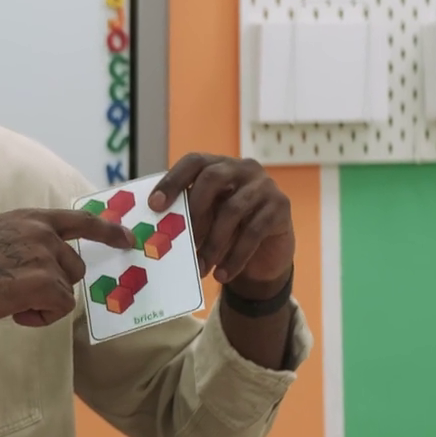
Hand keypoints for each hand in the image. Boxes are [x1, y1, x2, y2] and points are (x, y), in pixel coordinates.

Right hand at [0, 209, 133, 328]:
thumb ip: (11, 236)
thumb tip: (17, 250)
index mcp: (27, 218)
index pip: (78, 220)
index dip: (106, 231)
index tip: (127, 240)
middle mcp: (40, 232)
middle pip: (72, 266)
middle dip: (54, 285)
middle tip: (20, 296)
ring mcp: (43, 256)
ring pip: (65, 289)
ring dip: (43, 302)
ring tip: (9, 303)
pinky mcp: (43, 283)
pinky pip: (59, 308)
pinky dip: (40, 318)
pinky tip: (13, 313)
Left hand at [149, 154, 295, 293]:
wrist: (264, 255)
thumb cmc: (226, 232)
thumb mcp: (204, 221)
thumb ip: (185, 216)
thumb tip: (154, 229)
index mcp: (218, 165)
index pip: (193, 162)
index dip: (172, 181)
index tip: (154, 206)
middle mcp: (243, 168)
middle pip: (213, 178)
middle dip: (193, 211)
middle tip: (180, 242)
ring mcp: (264, 185)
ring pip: (232, 209)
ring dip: (212, 243)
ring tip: (200, 267)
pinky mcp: (280, 205)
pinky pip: (254, 231)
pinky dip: (235, 257)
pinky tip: (221, 274)